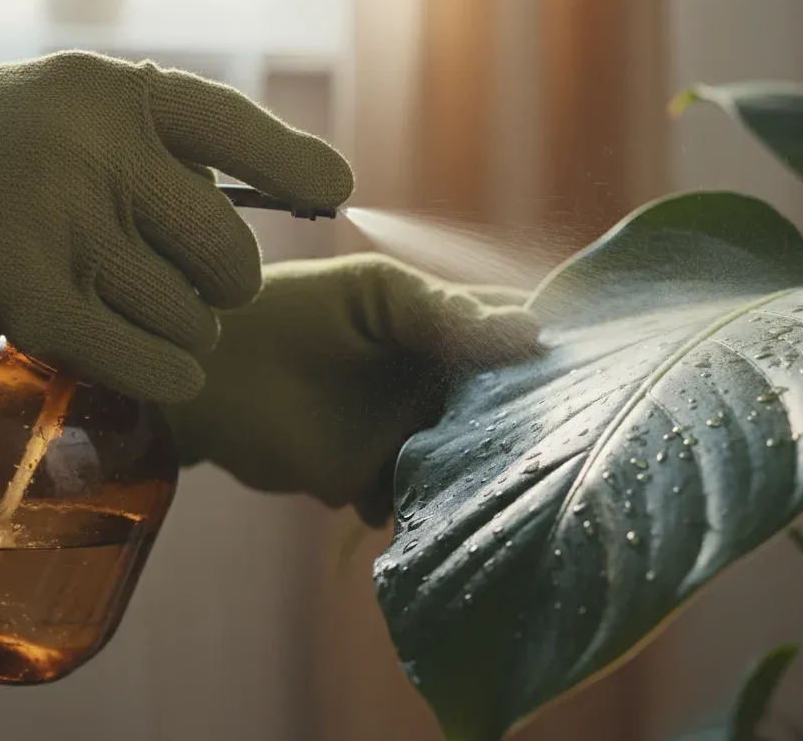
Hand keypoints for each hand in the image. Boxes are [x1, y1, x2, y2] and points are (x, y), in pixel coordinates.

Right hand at [0, 50, 351, 402]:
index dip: (290, 164)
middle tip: (198, 279)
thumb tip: (334, 185)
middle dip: (226, 280)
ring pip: (191, 317)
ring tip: (145, 309)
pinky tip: (171, 365)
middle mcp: (88, 147)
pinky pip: (145, 360)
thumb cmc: (18, 156)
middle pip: (227, 252)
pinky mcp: (22, 300)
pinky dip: (169, 372)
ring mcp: (54, 224)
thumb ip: (191, 144)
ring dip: (187, 329)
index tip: (335, 190)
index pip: (229, 128)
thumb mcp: (91, 113)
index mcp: (113, 94)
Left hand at [160, 254, 541, 524]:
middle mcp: (436, 382)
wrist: (206, 376)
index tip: (596, 365)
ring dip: (484, 470)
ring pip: (469, 460)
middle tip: (564, 431)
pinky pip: (421, 502)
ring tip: (506, 472)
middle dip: (530, 419)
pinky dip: (431, 506)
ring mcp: (409, 435)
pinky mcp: (374, 483)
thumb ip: (447, 315)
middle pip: (505, 405)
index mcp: (444, 324)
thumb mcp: (375, 296)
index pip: (518, 330)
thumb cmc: (290, 313)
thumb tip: (532, 332)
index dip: (556, 345)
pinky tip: (438, 502)